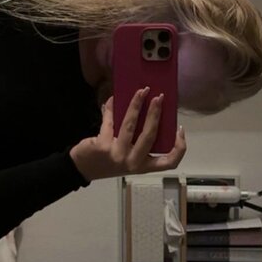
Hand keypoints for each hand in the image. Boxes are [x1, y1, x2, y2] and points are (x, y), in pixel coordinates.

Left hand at [69, 88, 186, 182]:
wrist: (81, 169)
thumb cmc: (107, 161)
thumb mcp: (127, 156)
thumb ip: (137, 141)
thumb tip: (148, 111)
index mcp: (142, 166)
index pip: (169, 162)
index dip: (179, 147)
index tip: (179, 129)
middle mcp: (132, 163)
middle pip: (150, 135)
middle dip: (155, 113)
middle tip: (158, 97)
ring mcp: (117, 155)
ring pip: (130, 125)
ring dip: (136, 105)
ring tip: (141, 92)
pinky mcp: (102, 146)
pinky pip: (109, 122)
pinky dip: (111, 108)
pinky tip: (112, 99)